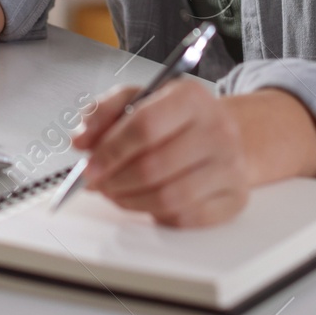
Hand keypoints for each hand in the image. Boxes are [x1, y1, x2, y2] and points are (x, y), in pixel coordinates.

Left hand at [72, 82, 315, 227]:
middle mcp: (217, 129)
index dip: (110, 151)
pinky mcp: (234, 198)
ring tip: (116, 192)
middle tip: (96, 184)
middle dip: (114, 180)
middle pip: (154, 166)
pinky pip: (185, 218)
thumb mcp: (139, 98)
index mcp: (192, 97)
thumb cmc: (176, 118)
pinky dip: (156, 214)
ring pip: (168, 197)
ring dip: (130, 200)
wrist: (225, 134)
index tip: (89, 165)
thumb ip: (103, 112)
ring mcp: (230, 166)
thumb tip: (82, 140)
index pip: (145, 126)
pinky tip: (145, 201)